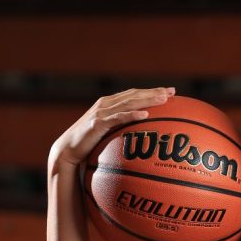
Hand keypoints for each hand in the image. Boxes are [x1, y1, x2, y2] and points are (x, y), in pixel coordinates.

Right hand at [48, 86, 175, 167]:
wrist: (68, 149)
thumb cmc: (88, 143)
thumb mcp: (107, 133)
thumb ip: (120, 129)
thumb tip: (139, 135)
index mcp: (109, 104)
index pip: (134, 94)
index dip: (151, 91)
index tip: (170, 92)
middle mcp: (106, 104)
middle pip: (134, 95)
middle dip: (154, 92)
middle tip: (172, 92)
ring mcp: (101, 112)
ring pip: (128, 103)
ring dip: (147, 100)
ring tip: (163, 100)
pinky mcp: (98, 123)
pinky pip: (118, 118)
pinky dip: (132, 115)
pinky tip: (144, 115)